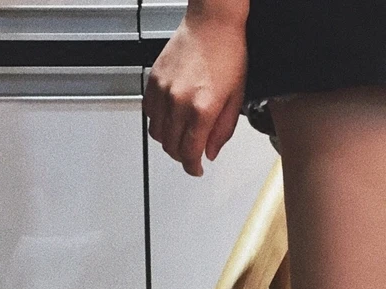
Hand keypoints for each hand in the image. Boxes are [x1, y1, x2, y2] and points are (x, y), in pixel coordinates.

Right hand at [143, 7, 247, 175]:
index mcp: (202, 109)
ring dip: (168, 141)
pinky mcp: (153, 81)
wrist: (212, 22)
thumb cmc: (228, 53)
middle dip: (182, 156)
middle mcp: (179, 102)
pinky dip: (157, 122)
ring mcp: (163, 91)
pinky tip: (169, 119)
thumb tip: (210, 152)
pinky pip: (149, 114)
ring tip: (179, 137)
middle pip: (171, 147)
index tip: (196, 169)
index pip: (190, 153)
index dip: (193, 167)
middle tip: (190, 154)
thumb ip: (222, 130)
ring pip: (157, 134)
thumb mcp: (236, 97)